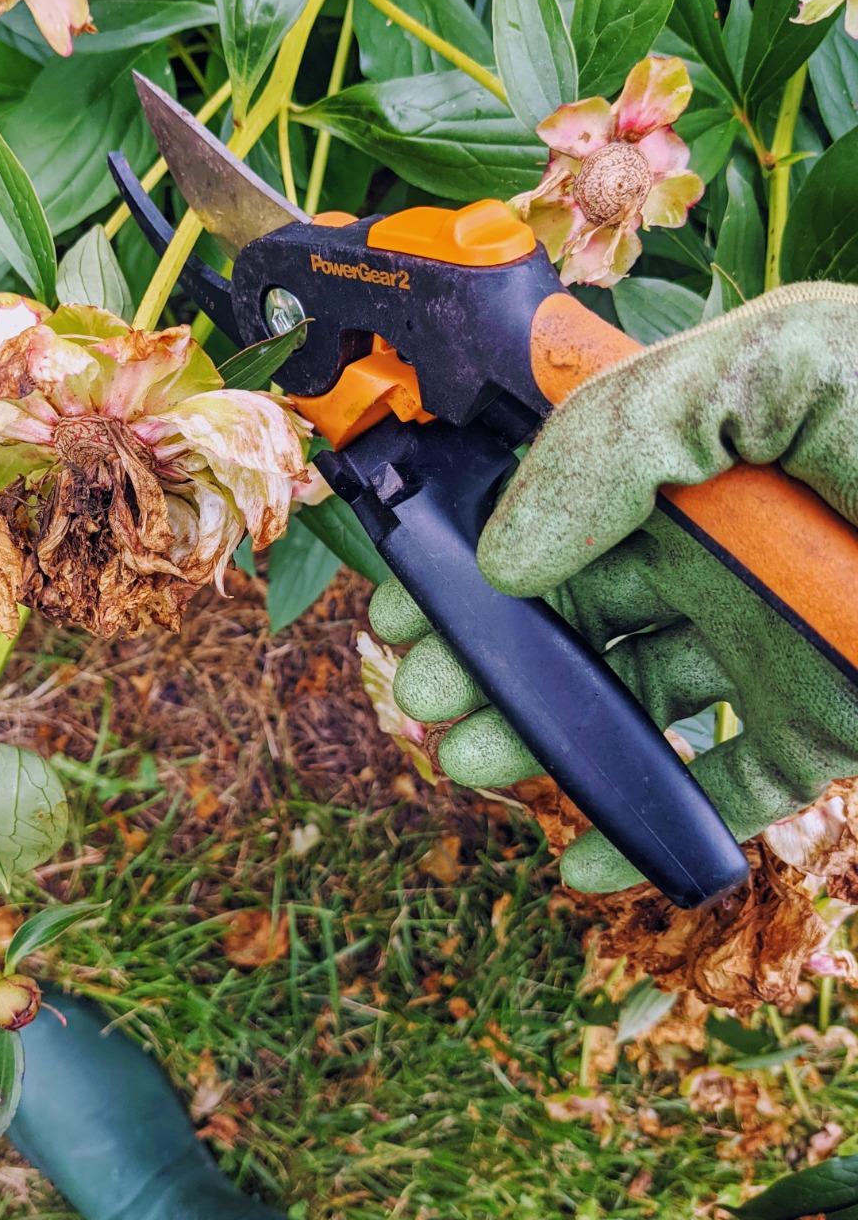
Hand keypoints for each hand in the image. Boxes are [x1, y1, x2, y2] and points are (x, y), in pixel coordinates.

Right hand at [371, 283, 857, 892]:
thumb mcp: (781, 365)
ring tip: (476, 760)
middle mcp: (718, 545)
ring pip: (624, 702)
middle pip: (569, 608)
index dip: (464, 544)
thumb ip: (628, 430)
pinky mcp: (821, 726)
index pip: (550, 494)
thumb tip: (513, 549)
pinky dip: (646, 827)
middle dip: (481, 653)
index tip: (404, 590)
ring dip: (539, 737)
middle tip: (420, 693)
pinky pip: (722, 787)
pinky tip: (580, 853)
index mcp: (696, 451)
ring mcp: (767, 639)